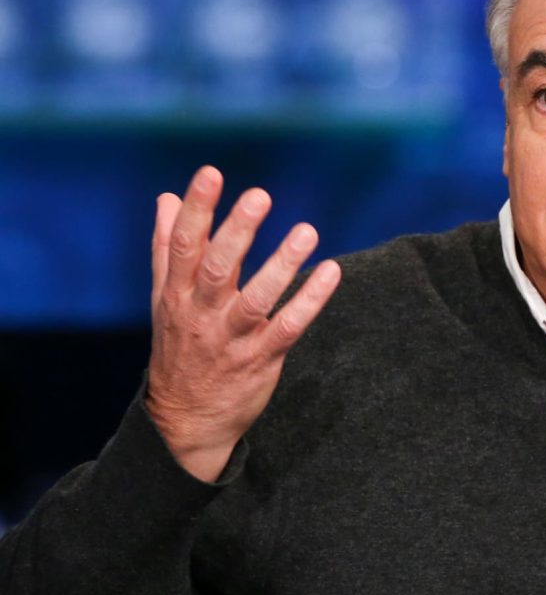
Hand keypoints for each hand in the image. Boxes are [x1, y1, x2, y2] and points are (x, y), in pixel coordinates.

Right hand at [145, 166, 340, 482]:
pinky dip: (310, 301)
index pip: (182, 244)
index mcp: (176, 294)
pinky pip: (288, 327)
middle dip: (237, 230)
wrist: (185, 422)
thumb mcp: (165, 300)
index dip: (196, 208)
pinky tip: (331, 273)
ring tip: (307, 230)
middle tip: (259, 195)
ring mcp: (231, 338)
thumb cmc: (180, 349)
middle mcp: (201, 314)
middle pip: (216, 267)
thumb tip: (165, 198)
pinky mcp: (261, 359)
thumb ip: (167, 248)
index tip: (211, 173)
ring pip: (257, 299)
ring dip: (282, 264)